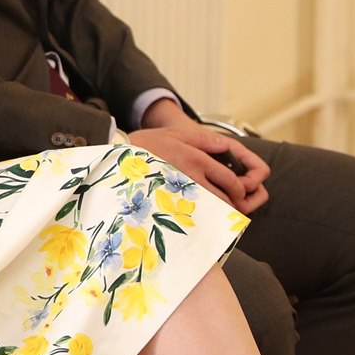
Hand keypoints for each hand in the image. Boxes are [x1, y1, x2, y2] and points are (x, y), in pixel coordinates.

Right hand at [127, 124, 270, 213]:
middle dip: (233, 206)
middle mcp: (190, 178)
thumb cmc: (144, 143)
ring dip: (218, 215)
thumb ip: (203, 139)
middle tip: (231, 206)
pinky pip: (191, 218)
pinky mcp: (167, 206)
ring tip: (216, 215)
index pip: (229, 179)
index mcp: (195, 159)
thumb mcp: (174, 133)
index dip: (239, 189)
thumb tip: (226, 147)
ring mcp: (178, 194)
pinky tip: (198, 221)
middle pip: (224, 200)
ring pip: (210, 212)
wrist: (115, 158)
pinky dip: (200, 221)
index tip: (237, 192)